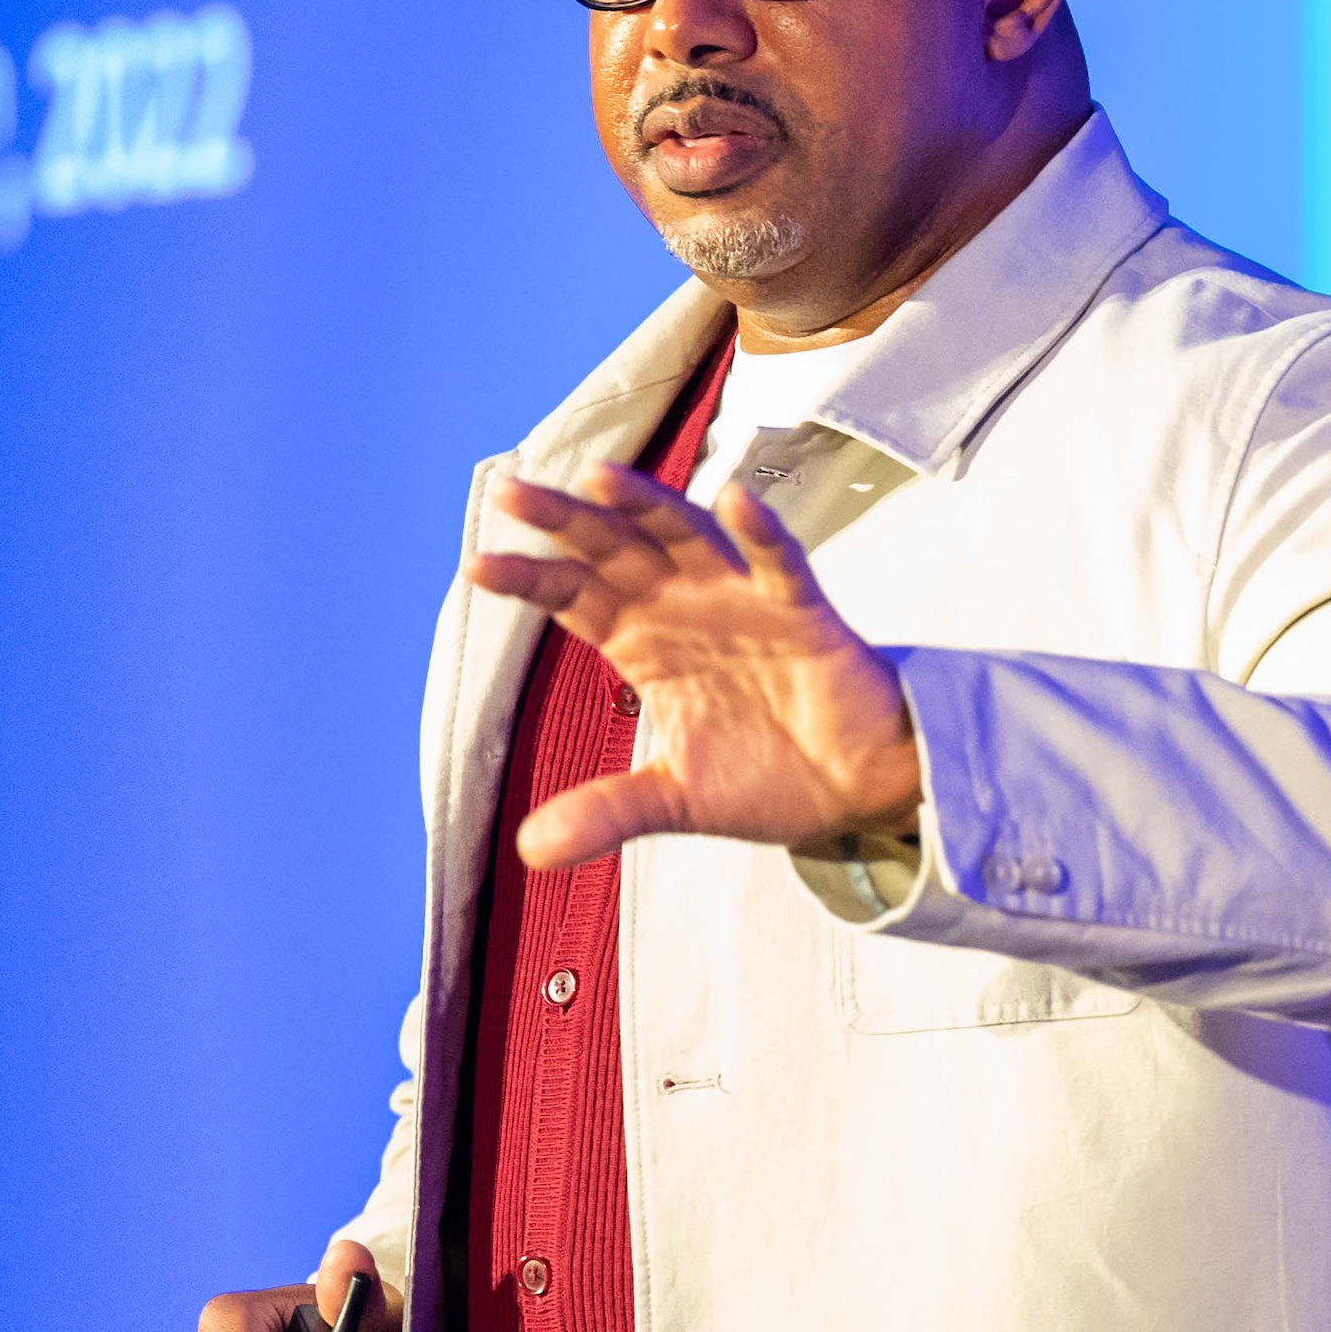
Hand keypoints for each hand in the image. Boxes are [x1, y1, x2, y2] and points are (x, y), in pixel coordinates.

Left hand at [467, 461, 922, 869]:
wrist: (854, 789)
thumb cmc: (766, 772)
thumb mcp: (672, 799)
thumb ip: (607, 813)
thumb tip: (530, 851)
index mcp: (646, 643)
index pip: (576, 598)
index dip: (531, 582)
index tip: (476, 568)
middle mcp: (686, 607)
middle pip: (615, 550)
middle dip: (565, 522)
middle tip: (511, 494)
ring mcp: (744, 601)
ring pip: (688, 537)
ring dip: (647, 506)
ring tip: (600, 480)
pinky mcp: (804, 615)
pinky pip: (781, 565)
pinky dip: (761, 534)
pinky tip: (738, 503)